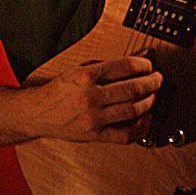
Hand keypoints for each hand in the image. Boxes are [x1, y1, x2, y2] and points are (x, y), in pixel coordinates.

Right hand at [28, 56, 162, 143]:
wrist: (37, 112)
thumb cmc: (58, 90)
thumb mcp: (79, 69)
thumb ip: (108, 65)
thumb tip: (138, 60)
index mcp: (86, 75)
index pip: (125, 66)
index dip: (144, 65)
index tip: (150, 65)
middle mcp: (91, 96)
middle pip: (134, 88)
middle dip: (152, 83)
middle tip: (158, 79)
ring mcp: (94, 118)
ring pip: (134, 110)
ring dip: (150, 102)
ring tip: (153, 95)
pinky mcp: (95, 135)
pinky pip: (126, 134)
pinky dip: (142, 126)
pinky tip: (146, 118)